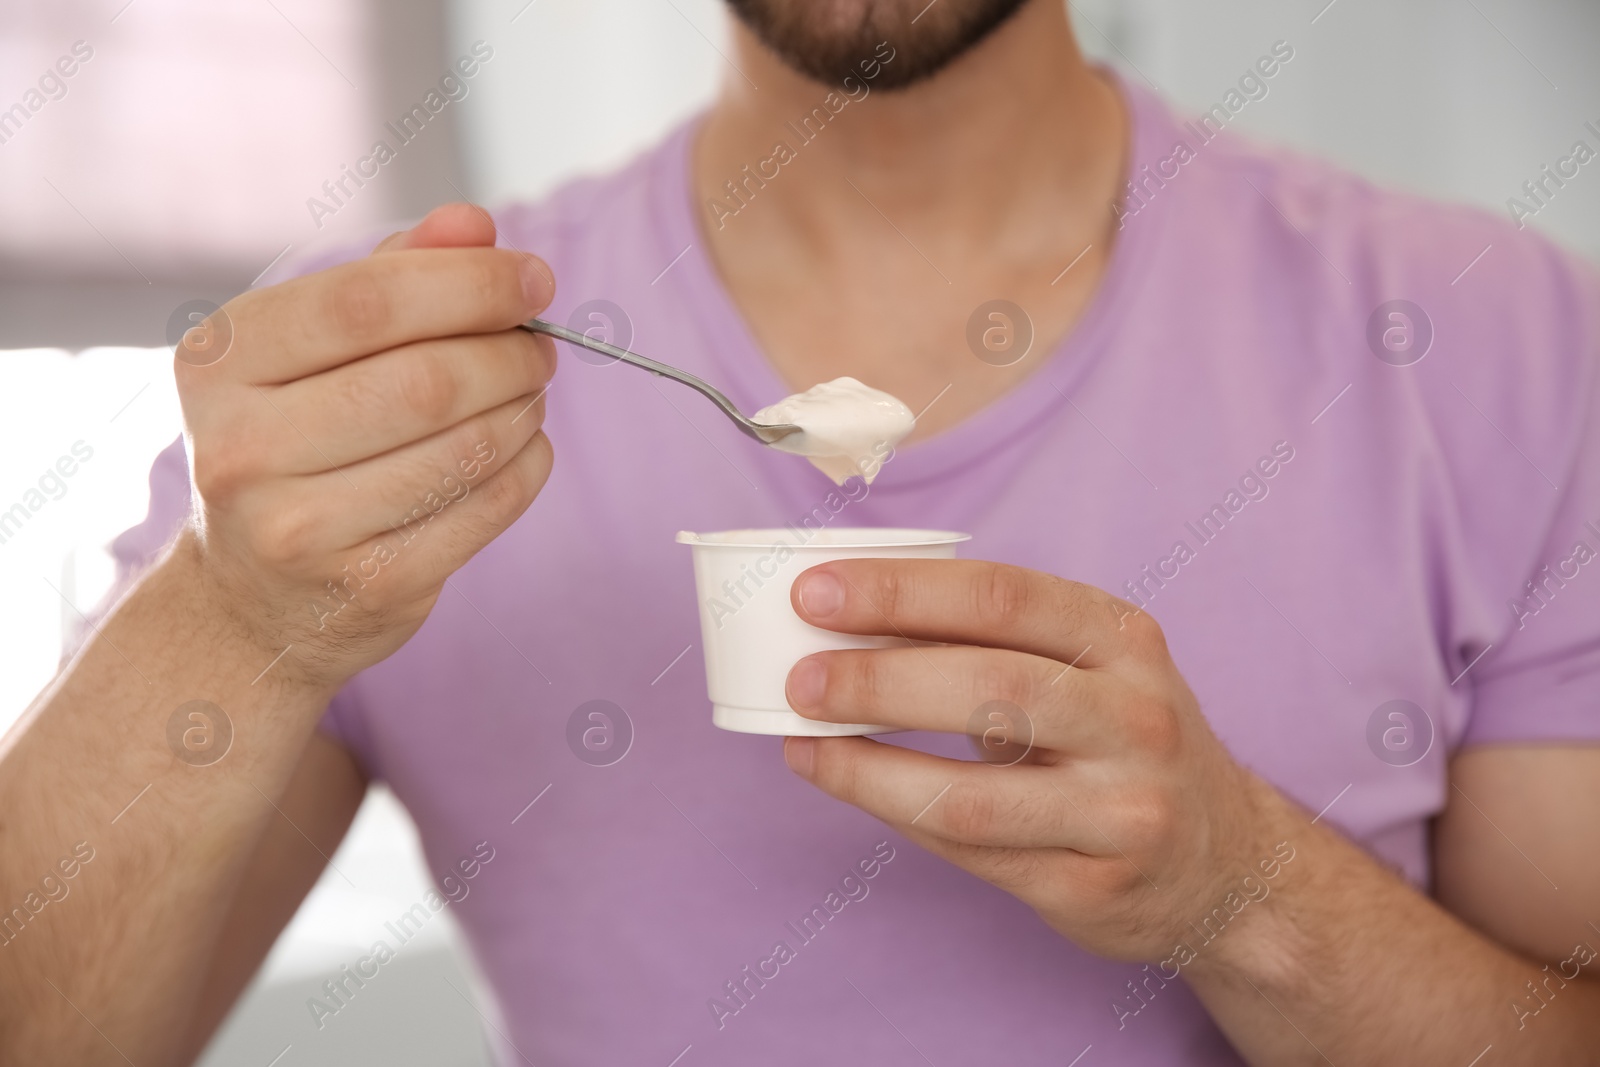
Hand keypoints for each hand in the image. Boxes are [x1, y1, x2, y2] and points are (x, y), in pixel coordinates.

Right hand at [172, 203, 556, 690]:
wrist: (250, 597)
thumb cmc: (292, 441)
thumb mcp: (309, 348)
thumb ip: (391, 275)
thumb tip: (473, 225)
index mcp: (221, 363)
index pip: (367, 302)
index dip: (470, 282)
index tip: (534, 278)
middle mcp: (244, 448)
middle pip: (427, 380)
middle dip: (509, 352)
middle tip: (538, 345)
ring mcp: (301, 529)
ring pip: (466, 447)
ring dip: (524, 408)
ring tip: (528, 392)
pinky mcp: (368, 588)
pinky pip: (486, 508)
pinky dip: (527, 466)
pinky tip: (522, 446)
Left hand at [780, 559, 1286, 961]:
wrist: (1228, 864)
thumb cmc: (1125, 742)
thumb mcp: (1093, 668)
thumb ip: (994, 641)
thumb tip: (851, 619)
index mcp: (1122, 640)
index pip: (1001, 596)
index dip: (900, 591)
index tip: (817, 592)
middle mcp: (1135, 719)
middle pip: (988, 688)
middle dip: (876, 678)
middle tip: (801, 676)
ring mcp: (1122, 810)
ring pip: (972, 791)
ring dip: (869, 766)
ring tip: (803, 738)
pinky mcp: (1093, 886)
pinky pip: (972, 851)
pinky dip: (895, 814)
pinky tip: (848, 785)